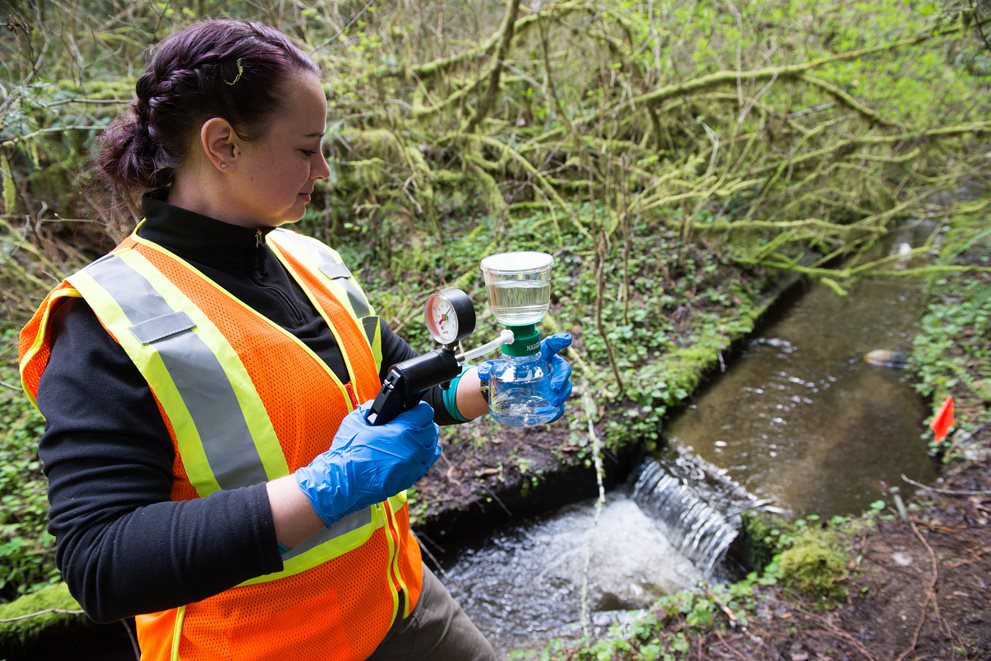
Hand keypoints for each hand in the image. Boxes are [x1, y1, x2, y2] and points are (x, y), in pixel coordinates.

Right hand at [294, 401, 440, 525]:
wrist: (342, 483)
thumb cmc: (348, 453)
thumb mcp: (356, 420)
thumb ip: (372, 408)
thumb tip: (381, 405)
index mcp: (402, 431)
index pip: (425, 412)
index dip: (419, 408)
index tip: (413, 409)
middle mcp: (412, 449)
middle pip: (431, 428)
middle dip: (422, 422)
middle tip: (412, 421)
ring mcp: (413, 465)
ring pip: (432, 445)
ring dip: (425, 438)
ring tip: (414, 435)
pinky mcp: (410, 478)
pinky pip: (427, 462)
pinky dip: (424, 454)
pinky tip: (415, 451)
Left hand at [476, 332, 573, 421]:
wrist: (505, 390)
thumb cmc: (507, 372)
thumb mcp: (498, 368)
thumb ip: (490, 367)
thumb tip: (482, 371)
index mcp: (540, 355)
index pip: (551, 345)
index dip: (560, 340)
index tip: (566, 339)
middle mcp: (550, 368)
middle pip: (563, 368)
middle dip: (562, 376)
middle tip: (555, 386)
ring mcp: (553, 385)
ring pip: (565, 387)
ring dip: (562, 395)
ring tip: (554, 403)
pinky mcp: (551, 400)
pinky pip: (559, 406)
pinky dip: (556, 412)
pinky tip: (550, 415)